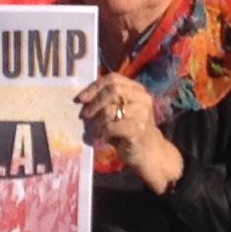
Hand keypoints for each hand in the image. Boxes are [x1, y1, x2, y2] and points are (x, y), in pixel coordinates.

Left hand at [77, 74, 182, 194]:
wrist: (150, 153)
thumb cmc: (131, 130)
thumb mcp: (122, 110)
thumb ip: (109, 100)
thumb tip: (83, 97)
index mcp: (138, 90)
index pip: (113, 78)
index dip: (95, 87)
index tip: (81, 98)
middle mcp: (142, 99)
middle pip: (113, 90)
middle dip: (95, 102)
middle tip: (85, 115)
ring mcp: (142, 114)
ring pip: (110, 110)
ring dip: (97, 121)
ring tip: (95, 129)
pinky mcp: (138, 130)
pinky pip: (111, 126)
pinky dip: (102, 132)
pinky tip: (103, 138)